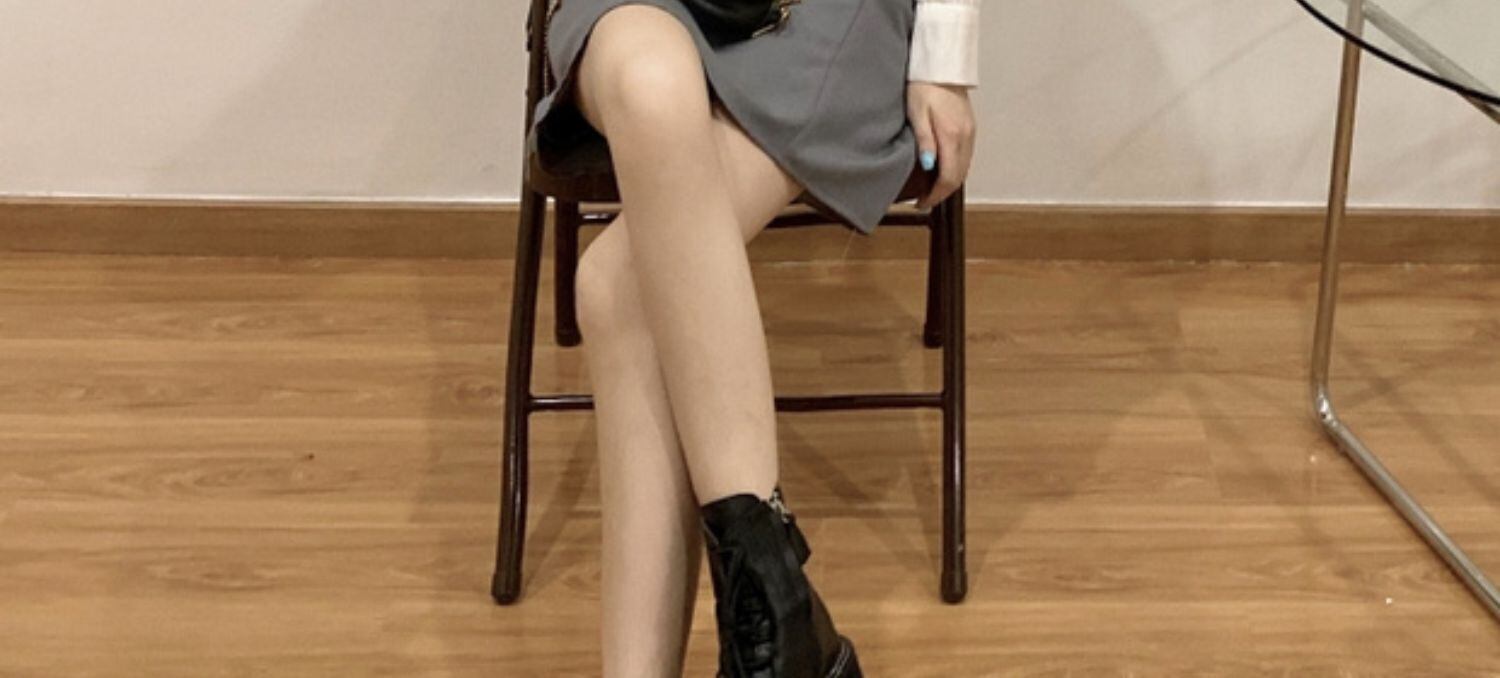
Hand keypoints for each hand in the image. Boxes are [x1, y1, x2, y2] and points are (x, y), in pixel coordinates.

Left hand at [906, 81, 975, 208]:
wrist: (941, 65)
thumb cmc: (924, 86)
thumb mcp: (917, 113)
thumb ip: (925, 141)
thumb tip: (928, 166)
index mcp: (952, 135)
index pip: (949, 178)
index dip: (935, 195)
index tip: (922, 203)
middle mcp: (966, 136)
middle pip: (959, 176)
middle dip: (942, 192)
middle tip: (925, 200)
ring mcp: (970, 132)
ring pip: (964, 167)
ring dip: (950, 181)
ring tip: (931, 188)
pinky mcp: (970, 127)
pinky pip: (966, 155)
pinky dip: (956, 168)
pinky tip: (943, 168)